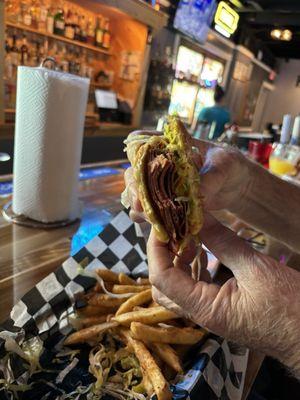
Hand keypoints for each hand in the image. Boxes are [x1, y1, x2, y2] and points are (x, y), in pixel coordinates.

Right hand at [124, 133, 251, 220]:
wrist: (238, 186)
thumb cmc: (230, 165)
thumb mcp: (224, 164)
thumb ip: (209, 176)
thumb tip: (197, 193)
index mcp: (170, 145)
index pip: (143, 140)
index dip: (136, 150)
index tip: (138, 163)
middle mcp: (161, 165)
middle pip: (135, 172)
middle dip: (134, 187)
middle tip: (140, 201)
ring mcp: (162, 186)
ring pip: (138, 194)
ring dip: (139, 205)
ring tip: (148, 215)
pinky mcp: (168, 204)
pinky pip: (151, 212)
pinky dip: (149, 219)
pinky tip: (156, 225)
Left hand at [147, 214, 299, 378]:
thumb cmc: (290, 307)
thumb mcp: (255, 268)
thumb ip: (223, 241)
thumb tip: (198, 216)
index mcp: (205, 308)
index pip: (162, 278)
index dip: (156, 249)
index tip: (161, 225)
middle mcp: (201, 314)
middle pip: (163, 285)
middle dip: (163, 255)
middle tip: (173, 230)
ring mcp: (210, 313)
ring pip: (177, 287)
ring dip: (177, 260)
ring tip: (189, 237)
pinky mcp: (219, 308)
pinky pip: (195, 288)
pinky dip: (193, 267)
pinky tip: (204, 251)